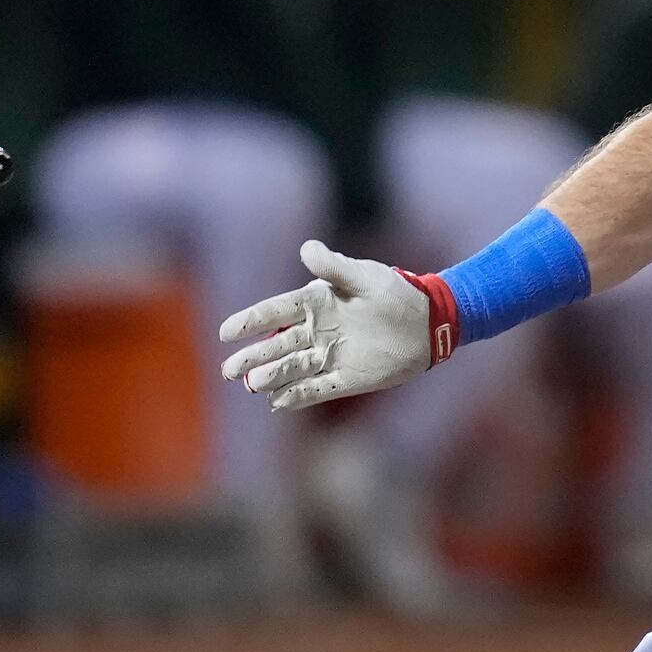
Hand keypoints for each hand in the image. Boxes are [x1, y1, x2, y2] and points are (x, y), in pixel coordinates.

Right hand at [218, 240, 437, 411]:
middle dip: (252, 357)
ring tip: (251, 385)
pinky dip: (298, 396)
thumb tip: (307, 248)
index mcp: (315, 302)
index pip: (274, 312)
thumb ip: (334, 266)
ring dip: (271, 377)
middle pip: (276, 346)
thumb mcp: (364, 276)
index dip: (249, 322)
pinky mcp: (346, 378)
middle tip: (229, 370)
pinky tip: (278, 403)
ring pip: (292, 368)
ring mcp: (329, 356)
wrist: (426, 322)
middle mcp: (316, 331)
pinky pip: (317, 389)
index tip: (225, 333)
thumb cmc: (394, 292)